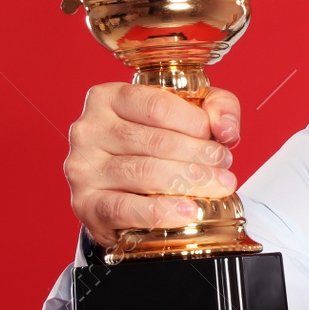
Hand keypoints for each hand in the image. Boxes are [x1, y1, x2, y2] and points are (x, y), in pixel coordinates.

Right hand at [64, 82, 242, 247]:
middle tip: (225, 169)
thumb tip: (225, 128)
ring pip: (144, 172)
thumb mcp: (188, 113)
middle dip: (199, 156)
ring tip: (218, 188)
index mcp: (109, 98)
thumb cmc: (153, 147)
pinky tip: (187, 211)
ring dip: (189, 182)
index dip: (196, 123)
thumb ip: (216, 107)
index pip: (157, 105)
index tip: (220, 140)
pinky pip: (124, 208)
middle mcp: (90, 129)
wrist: (120, 193)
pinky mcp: (86, 204)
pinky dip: (160, 211)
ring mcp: (83, 167)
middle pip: (155, 141)